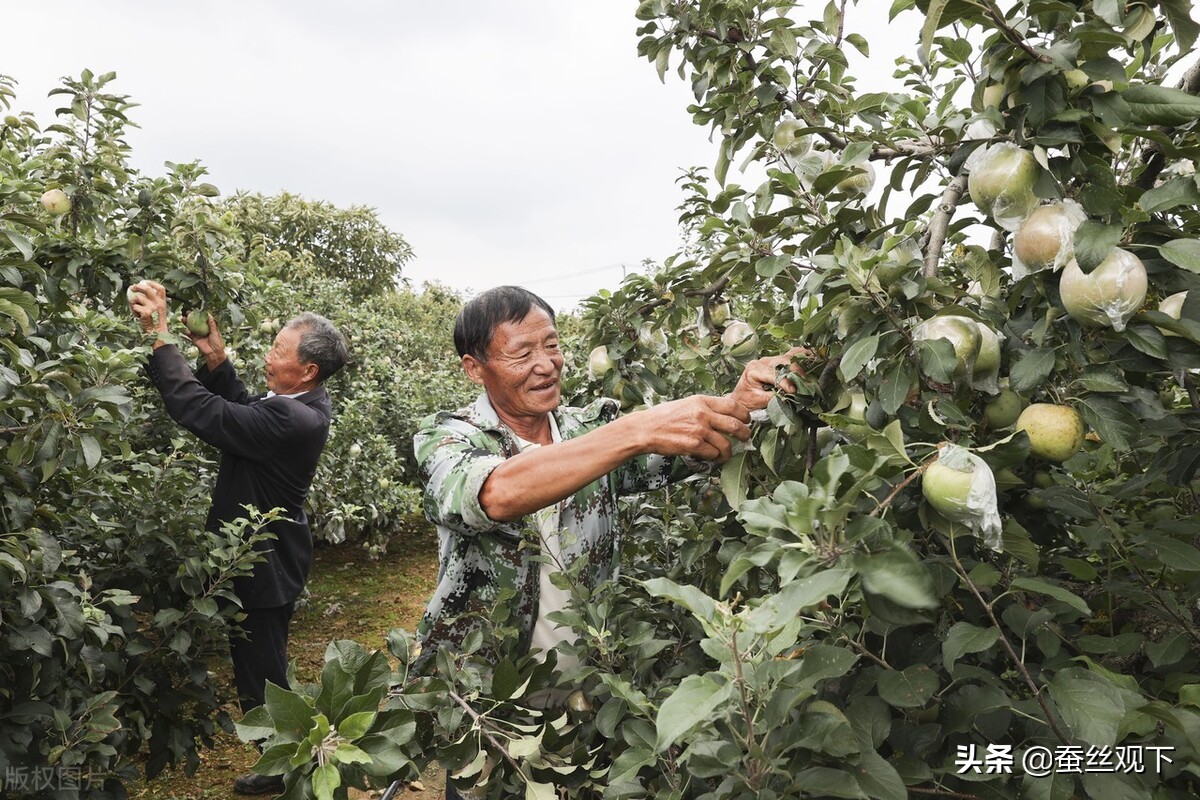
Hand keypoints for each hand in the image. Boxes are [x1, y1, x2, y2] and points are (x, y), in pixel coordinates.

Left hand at [128, 280, 168, 336]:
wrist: (158, 334)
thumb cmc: (156, 323)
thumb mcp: (159, 310)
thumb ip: (153, 302)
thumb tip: (141, 292)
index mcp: (163, 302)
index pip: (160, 288)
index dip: (152, 283)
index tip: (145, 282)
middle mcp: (158, 303)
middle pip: (147, 289)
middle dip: (138, 286)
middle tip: (132, 288)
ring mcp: (152, 308)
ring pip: (138, 298)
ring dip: (134, 302)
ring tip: (136, 309)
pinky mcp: (146, 313)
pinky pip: (135, 306)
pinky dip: (133, 310)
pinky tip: (137, 315)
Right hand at [183, 311, 225, 369]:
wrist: (213, 353)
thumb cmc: (217, 343)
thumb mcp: (215, 332)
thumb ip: (212, 324)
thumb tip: (209, 315)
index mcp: (208, 326)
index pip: (202, 319)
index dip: (198, 314)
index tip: (195, 310)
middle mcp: (202, 329)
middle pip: (195, 321)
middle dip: (190, 317)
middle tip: (187, 312)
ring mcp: (197, 333)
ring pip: (190, 326)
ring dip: (186, 323)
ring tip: (183, 319)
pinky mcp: (194, 339)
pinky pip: (189, 334)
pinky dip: (186, 331)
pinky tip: (185, 330)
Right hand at [629, 394, 751, 462]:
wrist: (645, 429)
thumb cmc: (664, 417)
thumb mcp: (687, 404)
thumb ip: (705, 408)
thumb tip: (723, 415)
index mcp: (702, 401)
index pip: (733, 405)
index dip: (744, 414)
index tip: (746, 420)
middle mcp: (703, 414)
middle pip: (735, 425)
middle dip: (744, 433)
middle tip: (745, 437)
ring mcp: (699, 430)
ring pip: (726, 443)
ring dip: (728, 451)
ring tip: (726, 454)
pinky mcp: (693, 445)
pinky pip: (713, 453)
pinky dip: (714, 457)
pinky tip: (711, 457)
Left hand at [729, 346, 809, 411]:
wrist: (740, 397)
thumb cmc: (746, 399)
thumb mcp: (758, 401)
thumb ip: (773, 397)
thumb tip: (790, 396)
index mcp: (754, 370)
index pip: (774, 374)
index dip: (785, 382)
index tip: (794, 391)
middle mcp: (762, 361)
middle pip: (783, 362)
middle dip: (796, 372)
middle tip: (805, 384)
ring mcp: (769, 359)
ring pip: (788, 357)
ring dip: (800, 364)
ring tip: (810, 372)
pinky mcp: (776, 361)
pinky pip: (790, 354)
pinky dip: (801, 356)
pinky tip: (810, 358)